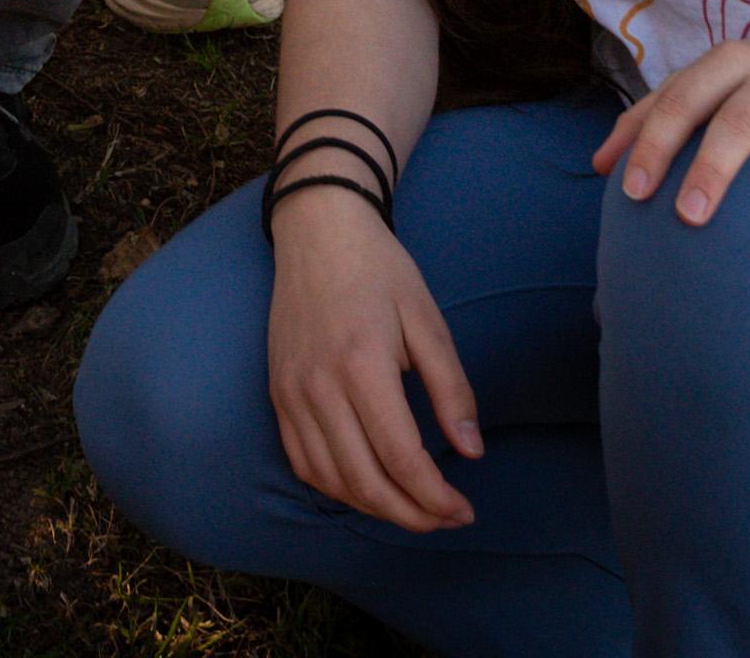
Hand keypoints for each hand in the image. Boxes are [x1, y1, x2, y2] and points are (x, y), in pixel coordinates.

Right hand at [261, 186, 479, 528]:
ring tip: (413, 509)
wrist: (317, 231)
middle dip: (411, 514)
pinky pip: (303, 462)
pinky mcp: (277, 393)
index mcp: (362, 366)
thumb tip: (472, 452)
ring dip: (375, 508)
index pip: (401, 458)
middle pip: (365, 481)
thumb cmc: (380, 270)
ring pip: (332, 480)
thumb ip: (451, 389)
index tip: (464, 510)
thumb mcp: (428, 320)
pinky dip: (336, 487)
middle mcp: (319, 387)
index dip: (436, 497)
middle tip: (446, 519)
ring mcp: (291, 393)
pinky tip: (367, 487)